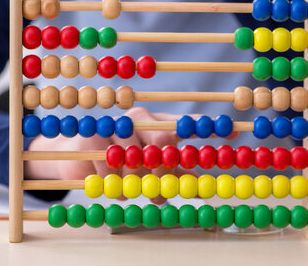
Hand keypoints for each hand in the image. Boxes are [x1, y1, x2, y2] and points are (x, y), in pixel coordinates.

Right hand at [24, 107, 200, 203]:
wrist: (74, 155)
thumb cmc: (118, 160)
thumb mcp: (146, 166)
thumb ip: (170, 173)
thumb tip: (200, 186)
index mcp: (154, 121)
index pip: (184, 123)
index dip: (207, 128)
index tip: (233, 134)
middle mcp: (137, 118)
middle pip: (163, 141)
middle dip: (165, 169)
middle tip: (162, 190)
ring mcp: (115, 126)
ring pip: (139, 160)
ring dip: (139, 183)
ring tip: (133, 189)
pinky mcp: (94, 139)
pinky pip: (114, 172)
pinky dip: (116, 186)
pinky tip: (111, 183)